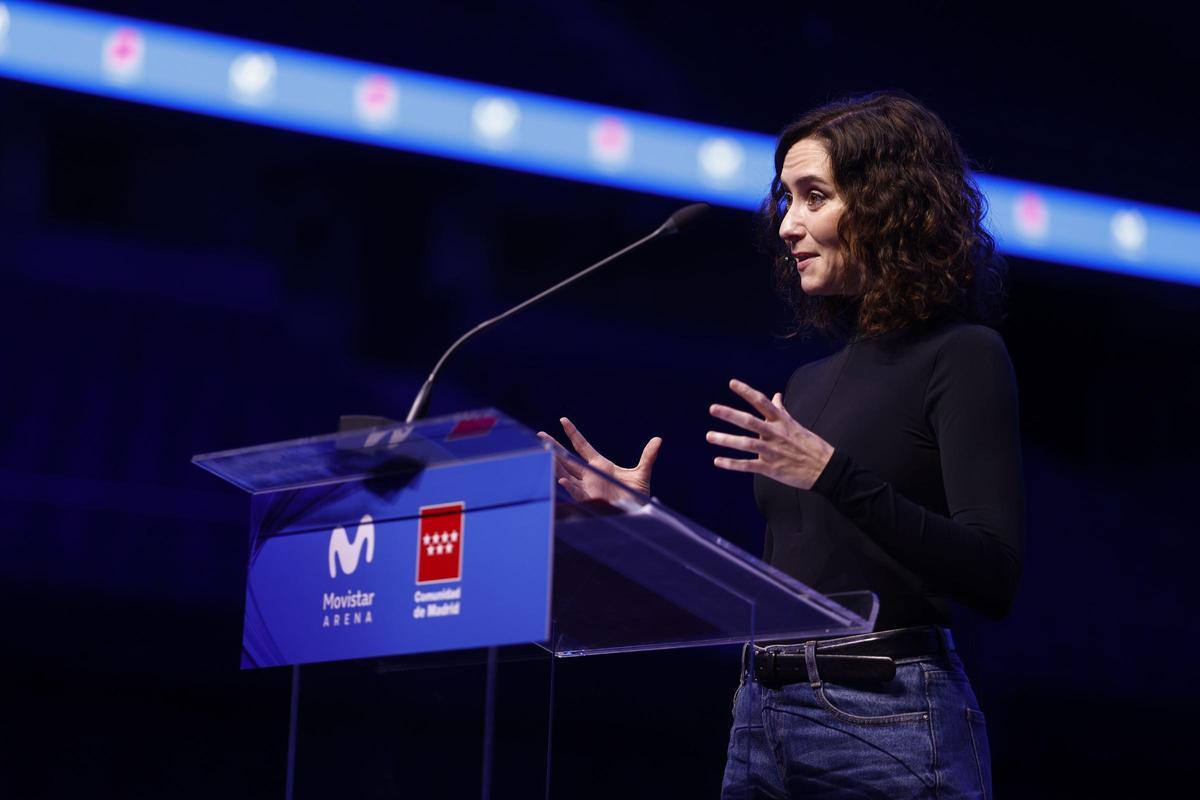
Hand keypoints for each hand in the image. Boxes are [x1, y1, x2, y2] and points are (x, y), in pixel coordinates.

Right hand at [536, 417, 660, 502]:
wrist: (638, 514)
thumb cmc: (637, 496)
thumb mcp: (642, 473)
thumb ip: (648, 456)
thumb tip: (658, 440)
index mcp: (600, 465)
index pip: (582, 446)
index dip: (573, 433)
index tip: (563, 420)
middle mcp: (590, 474)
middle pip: (567, 458)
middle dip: (554, 447)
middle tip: (539, 436)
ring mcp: (588, 487)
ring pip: (566, 473)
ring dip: (555, 465)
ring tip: (544, 453)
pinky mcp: (591, 500)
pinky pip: (576, 493)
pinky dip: (568, 488)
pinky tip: (560, 481)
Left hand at [706, 379, 834, 489]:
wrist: (825, 468)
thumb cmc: (810, 445)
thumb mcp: (795, 424)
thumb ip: (781, 410)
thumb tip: (776, 395)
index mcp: (781, 421)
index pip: (762, 402)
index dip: (747, 392)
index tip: (732, 383)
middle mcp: (775, 434)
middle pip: (750, 421)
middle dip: (730, 414)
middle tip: (712, 408)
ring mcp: (772, 451)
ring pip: (746, 444)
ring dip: (726, 440)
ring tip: (709, 436)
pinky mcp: (771, 468)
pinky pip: (748, 466)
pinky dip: (732, 464)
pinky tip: (717, 461)